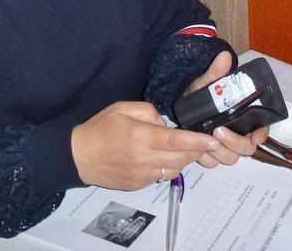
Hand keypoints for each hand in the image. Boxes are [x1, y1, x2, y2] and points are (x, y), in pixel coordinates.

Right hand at [71, 100, 219, 189]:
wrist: (78, 156)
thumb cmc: (99, 128)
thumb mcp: (122, 108)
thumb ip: (148, 111)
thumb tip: (165, 123)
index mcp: (140, 136)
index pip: (177, 140)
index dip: (198, 141)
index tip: (213, 140)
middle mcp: (143, 158)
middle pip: (181, 157)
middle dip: (196, 150)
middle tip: (203, 142)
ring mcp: (141, 174)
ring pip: (174, 169)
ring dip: (183, 159)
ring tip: (183, 149)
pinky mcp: (138, 185)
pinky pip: (161, 176)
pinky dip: (168, 167)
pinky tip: (163, 158)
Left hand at [185, 51, 270, 168]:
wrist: (184, 103)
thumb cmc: (202, 92)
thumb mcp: (207, 82)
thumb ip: (216, 72)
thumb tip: (225, 56)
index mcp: (245, 116)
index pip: (262, 129)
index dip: (262, 134)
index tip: (255, 137)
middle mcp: (238, 133)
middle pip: (246, 148)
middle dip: (234, 142)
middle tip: (218, 130)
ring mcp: (225, 145)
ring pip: (231, 158)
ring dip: (220, 152)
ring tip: (206, 139)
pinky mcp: (211, 153)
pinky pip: (214, 163)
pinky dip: (207, 158)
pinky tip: (198, 150)